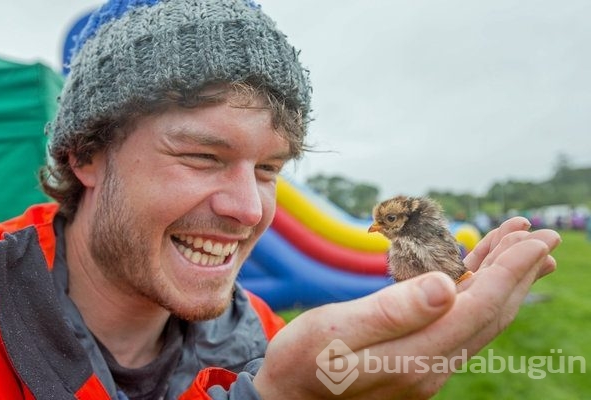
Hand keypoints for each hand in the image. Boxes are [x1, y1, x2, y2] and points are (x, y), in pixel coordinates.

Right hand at [253, 217, 560, 398]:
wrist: (290, 399)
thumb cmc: (303, 361)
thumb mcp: (337, 332)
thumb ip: (391, 311)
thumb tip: (445, 286)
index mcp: (415, 356)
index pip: (478, 306)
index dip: (510, 269)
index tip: (534, 236)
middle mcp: (432, 365)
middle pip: (490, 312)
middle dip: (519, 271)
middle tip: (543, 235)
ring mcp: (428, 365)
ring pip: (480, 317)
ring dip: (504, 281)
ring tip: (525, 249)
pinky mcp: (418, 359)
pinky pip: (460, 322)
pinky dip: (477, 293)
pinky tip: (480, 276)